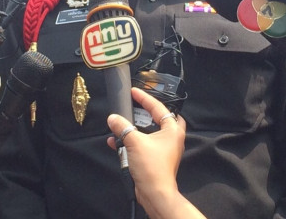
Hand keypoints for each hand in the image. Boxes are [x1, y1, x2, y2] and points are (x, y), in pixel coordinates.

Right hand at [107, 88, 186, 215]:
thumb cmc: (151, 166)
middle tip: (136, 107)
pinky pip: (143, 145)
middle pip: (159, 119)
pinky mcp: (156, 159)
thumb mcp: (134, 142)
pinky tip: (116, 142)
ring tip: (120, 126)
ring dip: (133, 130)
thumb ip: (123, 127)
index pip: (159, 107)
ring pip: (149, 133)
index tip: (134, 92)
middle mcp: (171, 138)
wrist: (155, 193)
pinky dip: (131, 143)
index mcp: (172, 129)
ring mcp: (164, 149)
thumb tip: (113, 118)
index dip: (145, 98)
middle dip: (146, 114)